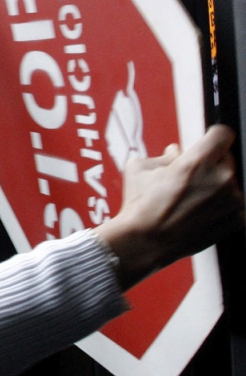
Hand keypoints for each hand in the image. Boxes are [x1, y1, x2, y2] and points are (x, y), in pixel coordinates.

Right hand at [96, 125, 243, 289]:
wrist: (145, 241)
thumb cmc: (140, 205)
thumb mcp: (140, 168)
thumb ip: (164, 155)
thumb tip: (176, 152)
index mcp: (197, 162)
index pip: (223, 134)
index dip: (213, 137)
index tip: (207, 143)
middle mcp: (221, 179)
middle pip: (227, 158)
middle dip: (211, 164)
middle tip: (191, 177)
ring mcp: (232, 201)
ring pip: (231, 182)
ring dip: (216, 186)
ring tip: (192, 199)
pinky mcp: (237, 220)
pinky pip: (235, 205)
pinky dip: (221, 206)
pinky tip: (200, 212)